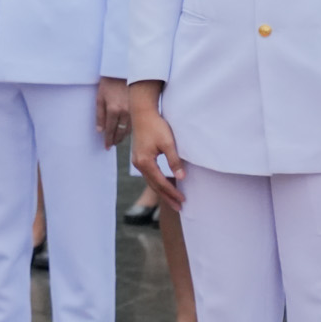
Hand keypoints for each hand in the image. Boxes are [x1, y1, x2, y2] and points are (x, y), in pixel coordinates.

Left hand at [96, 76, 130, 150]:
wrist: (124, 72)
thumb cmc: (108, 84)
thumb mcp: (99, 98)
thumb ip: (99, 115)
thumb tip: (100, 131)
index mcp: (113, 109)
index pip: (110, 130)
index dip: (108, 140)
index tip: (106, 147)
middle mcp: (124, 112)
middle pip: (120, 132)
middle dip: (116, 140)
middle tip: (111, 145)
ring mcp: (133, 110)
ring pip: (129, 129)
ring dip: (123, 136)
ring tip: (118, 140)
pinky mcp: (139, 108)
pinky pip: (134, 123)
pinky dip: (129, 129)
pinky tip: (126, 132)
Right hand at [128, 84, 183, 210]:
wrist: (142, 113)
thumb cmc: (156, 126)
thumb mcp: (168, 143)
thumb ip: (174, 161)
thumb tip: (181, 177)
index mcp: (145, 162)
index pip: (160, 182)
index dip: (172, 192)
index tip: (183, 200)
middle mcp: (139, 164)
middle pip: (154, 185)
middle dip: (167, 197)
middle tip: (179, 208)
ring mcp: (137, 161)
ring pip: (151, 181)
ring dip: (162, 192)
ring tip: (172, 201)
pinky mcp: (139, 158)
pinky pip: (149, 175)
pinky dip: (157, 183)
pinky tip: (164, 185)